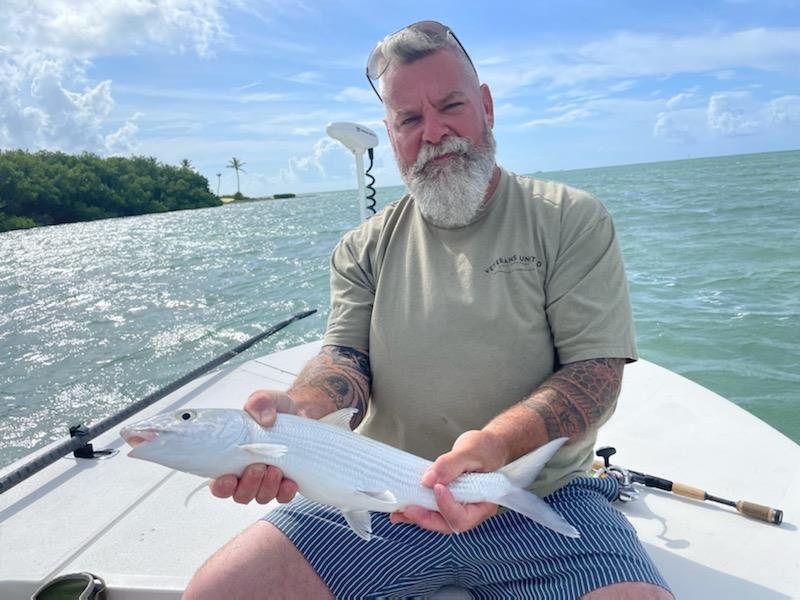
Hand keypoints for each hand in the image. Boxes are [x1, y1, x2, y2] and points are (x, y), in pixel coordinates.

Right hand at [209, 389, 299, 504]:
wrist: (300, 413)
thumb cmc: (275, 410)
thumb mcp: (266, 399)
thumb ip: (260, 402)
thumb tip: (265, 417)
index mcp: (232, 457)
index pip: (219, 482)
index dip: (221, 487)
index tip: (229, 479)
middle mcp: (246, 473)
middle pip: (240, 494)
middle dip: (248, 485)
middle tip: (259, 466)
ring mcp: (266, 481)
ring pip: (261, 497)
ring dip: (267, 487)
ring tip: (276, 469)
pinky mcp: (285, 483)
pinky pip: (283, 497)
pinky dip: (285, 492)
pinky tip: (290, 482)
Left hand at [390, 430, 507, 533]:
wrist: (489, 445)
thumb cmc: (486, 448)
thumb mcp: (470, 451)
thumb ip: (450, 466)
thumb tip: (428, 481)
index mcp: (484, 503)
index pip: (462, 516)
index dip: (446, 506)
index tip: (436, 488)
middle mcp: (472, 510)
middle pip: (448, 523)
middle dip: (425, 518)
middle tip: (407, 510)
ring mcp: (460, 507)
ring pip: (439, 520)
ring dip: (418, 517)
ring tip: (397, 514)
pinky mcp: (450, 500)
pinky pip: (434, 509)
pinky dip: (419, 509)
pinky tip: (403, 507)